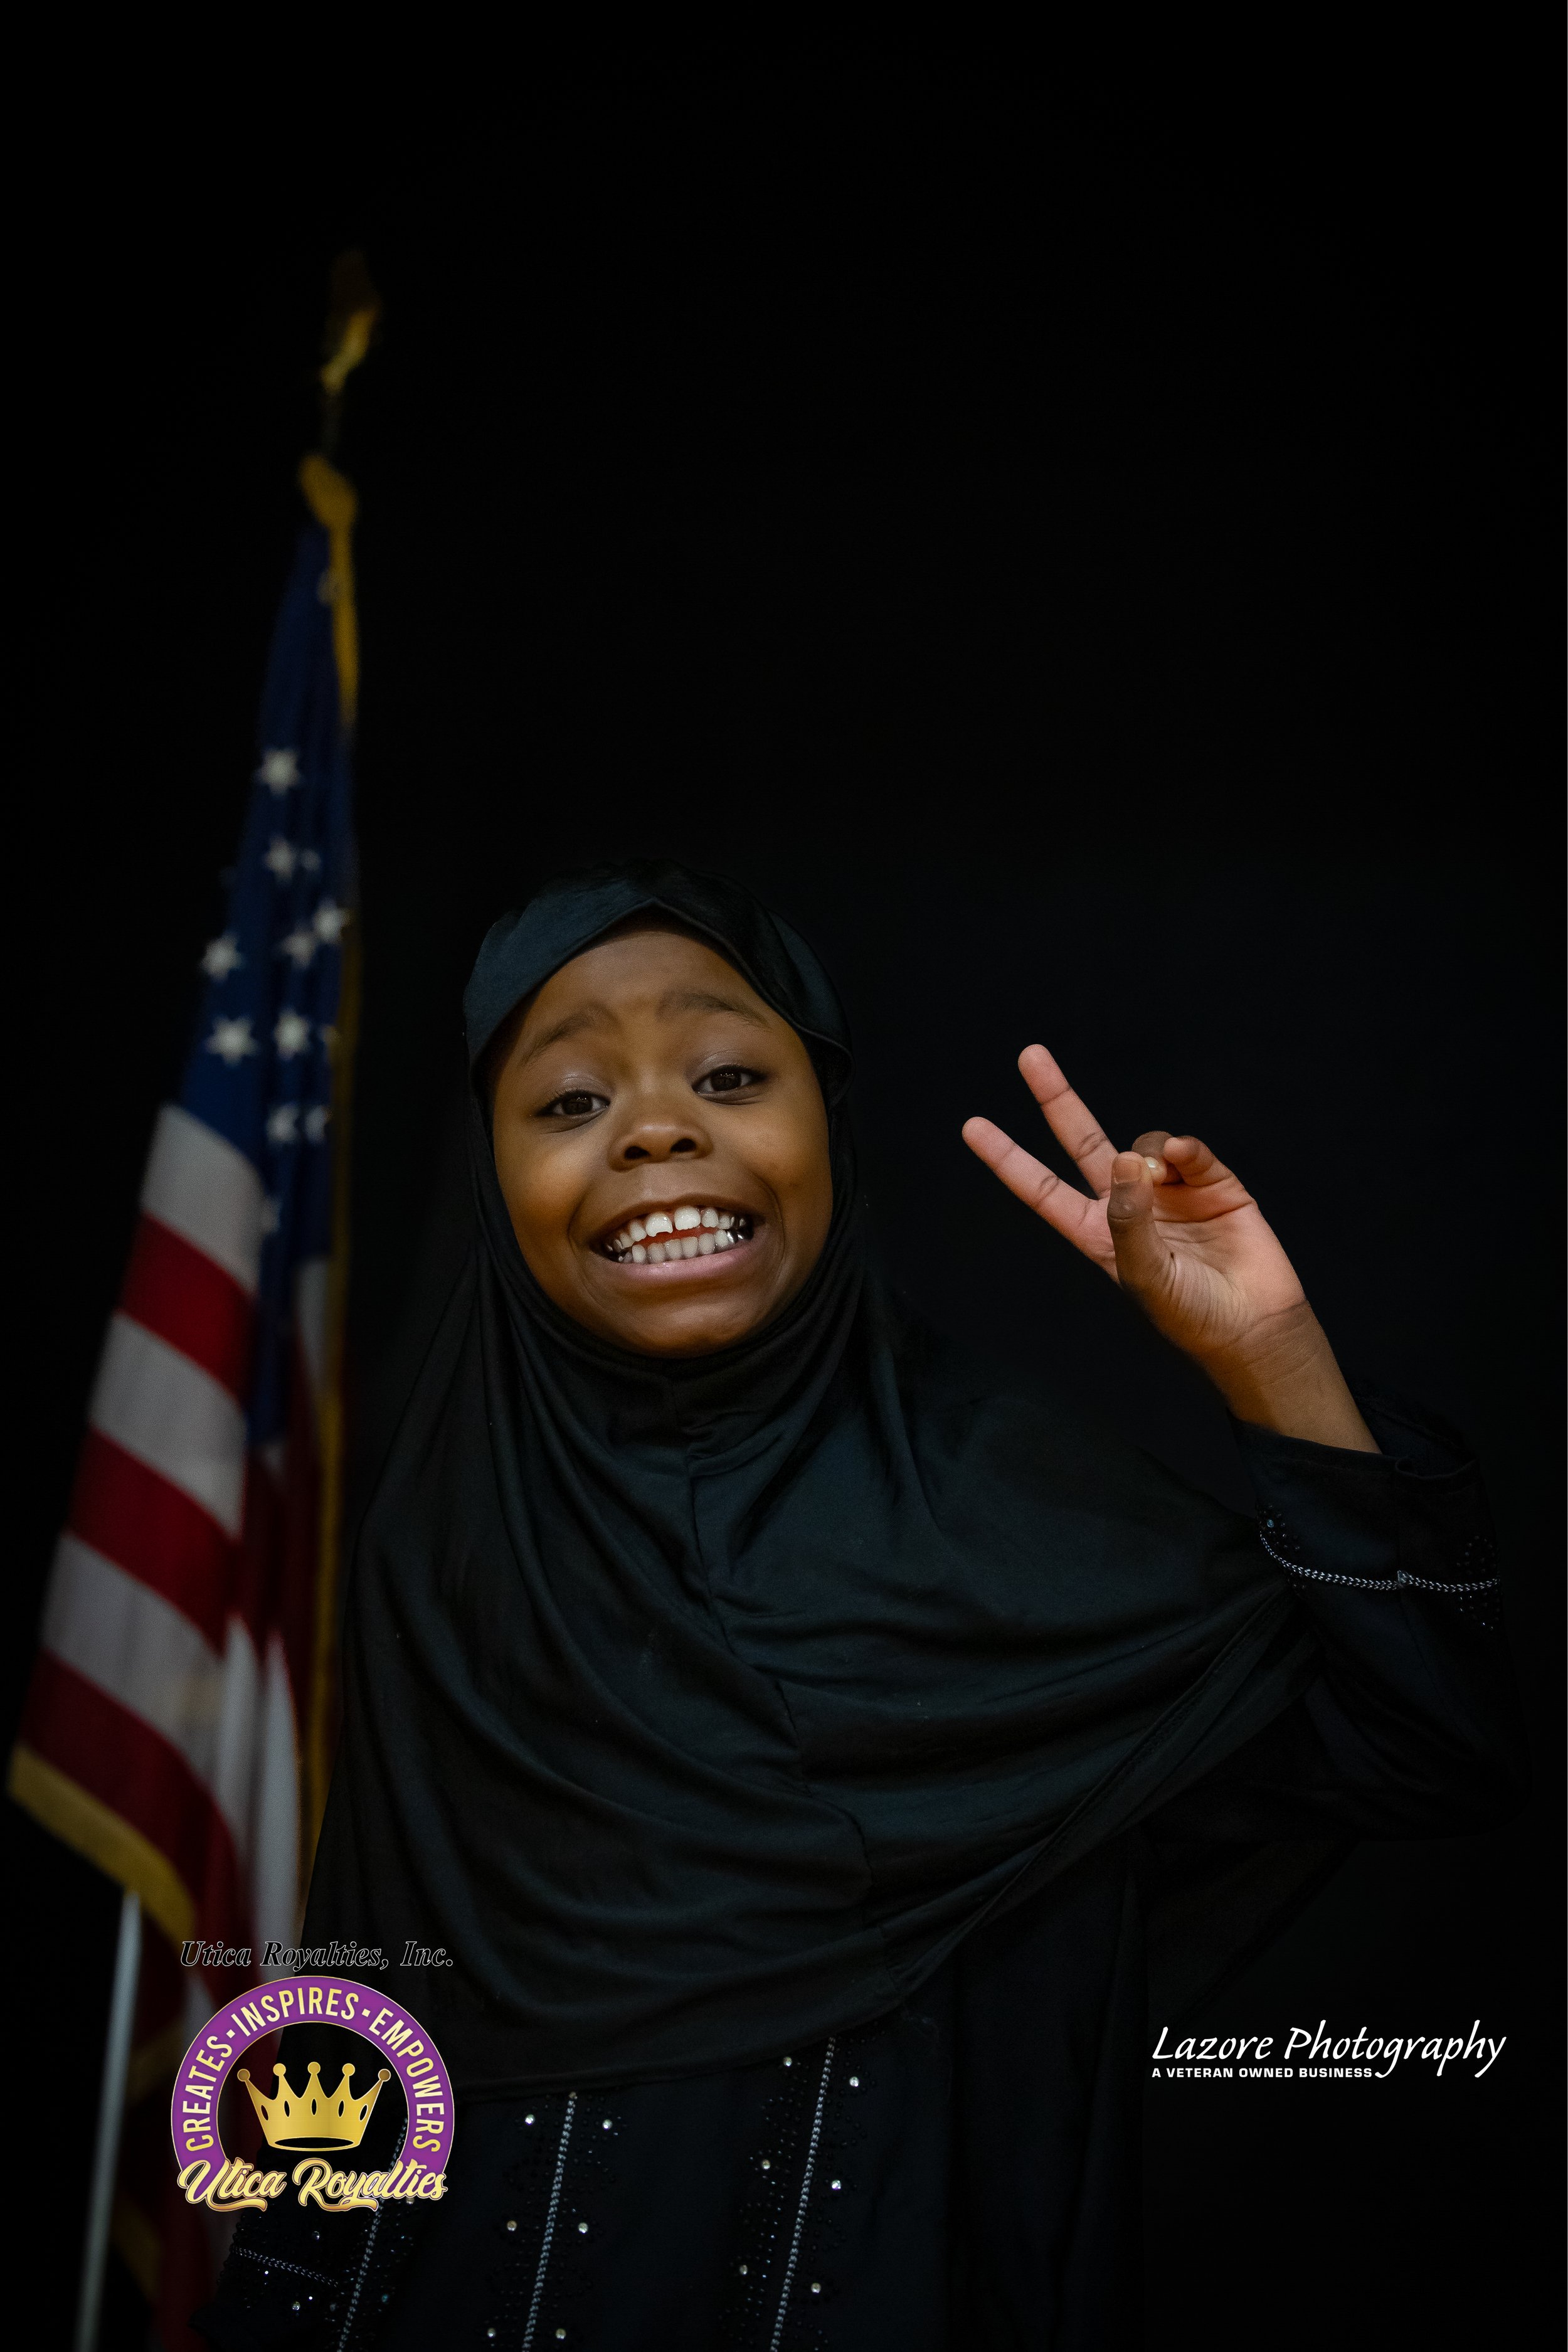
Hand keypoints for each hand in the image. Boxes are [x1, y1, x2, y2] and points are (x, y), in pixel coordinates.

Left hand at [962, 1045, 1376, 1450]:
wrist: (1256, 1326)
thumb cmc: (1191, 1315)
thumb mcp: (1145, 1276)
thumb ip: (1128, 1219)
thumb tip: (1126, 1159)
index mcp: (1097, 1232)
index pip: (1041, 1189)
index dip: (1008, 1159)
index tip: (972, 1126)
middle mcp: (1127, 1205)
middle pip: (1082, 1141)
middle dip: (1057, 1099)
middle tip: (1029, 1055)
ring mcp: (1169, 1191)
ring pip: (1143, 1144)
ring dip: (1147, 1151)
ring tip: (1162, 1178)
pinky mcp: (1212, 1184)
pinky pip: (1188, 1151)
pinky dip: (1184, 1150)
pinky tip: (1185, 1161)